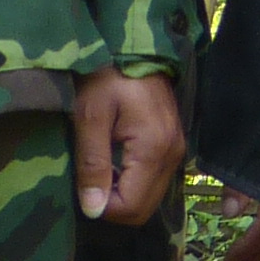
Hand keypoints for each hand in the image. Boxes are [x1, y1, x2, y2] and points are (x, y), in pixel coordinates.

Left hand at [76, 70, 187, 225]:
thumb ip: (93, 164)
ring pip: (149, 199)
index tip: (82, 186)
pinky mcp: (174, 147)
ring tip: (101, 169)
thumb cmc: (108, 79)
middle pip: (144, 209)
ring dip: (122, 195)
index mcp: (154, 150)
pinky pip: (154, 183)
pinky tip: (115, 162)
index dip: (102, 207)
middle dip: (113, 205)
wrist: (136, 50)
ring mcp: (177, 152)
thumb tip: (92, 209)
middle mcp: (173, 156)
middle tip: (90, 181)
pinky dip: (132, 184)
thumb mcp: (90, 117)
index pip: (131, 206)